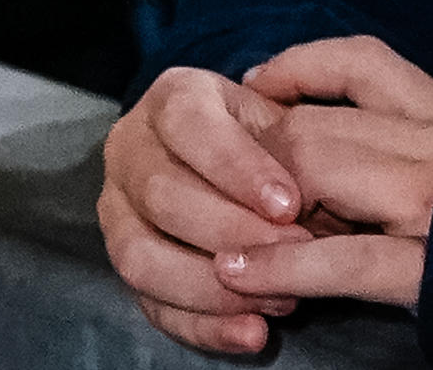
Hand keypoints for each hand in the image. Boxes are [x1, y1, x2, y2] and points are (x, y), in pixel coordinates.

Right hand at [99, 66, 315, 355]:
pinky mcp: (127, 265)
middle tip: (296, 255)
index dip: (236, 167)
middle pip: (161, 194)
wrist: (247, 168)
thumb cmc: (271, 143)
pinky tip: (252, 333)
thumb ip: (295, 152)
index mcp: (171, 99)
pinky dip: (203, 326)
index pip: (187, 124)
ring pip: (140, 256)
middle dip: (233, 233)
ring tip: (280, 299)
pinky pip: (151, 305)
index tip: (288, 205)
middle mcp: (130, 149)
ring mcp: (118, 210)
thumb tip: (313, 197)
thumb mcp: (285, 127)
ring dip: (212, 287)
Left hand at [215, 37, 432, 312]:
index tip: (255, 93)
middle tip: (215, 189)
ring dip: (254, 206)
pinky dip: (283, 264)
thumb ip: (402, 124)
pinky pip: (344, 258)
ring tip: (212, 234)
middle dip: (257, 157)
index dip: (295, 78)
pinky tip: (238, 273)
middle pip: (315, 125)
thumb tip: (292, 102)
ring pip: (317, 169)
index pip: (360, 65)